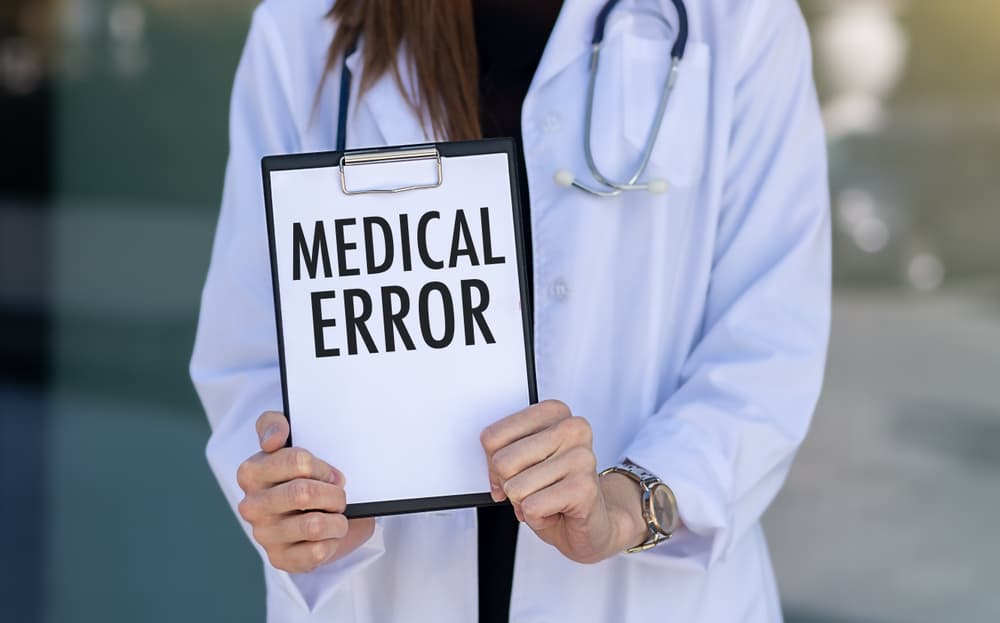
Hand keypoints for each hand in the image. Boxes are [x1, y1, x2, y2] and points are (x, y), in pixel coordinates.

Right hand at [236, 411, 374, 572]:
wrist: (319, 512)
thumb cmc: (303, 473)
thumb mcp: (291, 438)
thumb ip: (275, 424)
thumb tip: (271, 440)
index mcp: (250, 473)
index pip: (297, 461)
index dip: (323, 467)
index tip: (329, 473)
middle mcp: (251, 506)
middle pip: (305, 493)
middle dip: (333, 493)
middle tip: (338, 495)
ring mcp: (264, 535)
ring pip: (314, 525)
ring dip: (337, 518)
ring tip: (336, 514)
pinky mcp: (280, 560)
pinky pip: (317, 552)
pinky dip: (333, 541)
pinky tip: (329, 534)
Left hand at [480, 400, 647, 563]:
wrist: (592, 523)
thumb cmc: (553, 489)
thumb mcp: (520, 463)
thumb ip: (500, 456)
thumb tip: (495, 470)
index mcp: (554, 412)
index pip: (493, 437)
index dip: (493, 464)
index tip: (516, 471)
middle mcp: (572, 429)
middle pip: (502, 462)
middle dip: (509, 485)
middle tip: (533, 489)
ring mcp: (581, 457)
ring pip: (515, 488)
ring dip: (524, 504)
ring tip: (547, 499)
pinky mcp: (584, 488)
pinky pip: (532, 507)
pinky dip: (536, 519)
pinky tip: (555, 512)